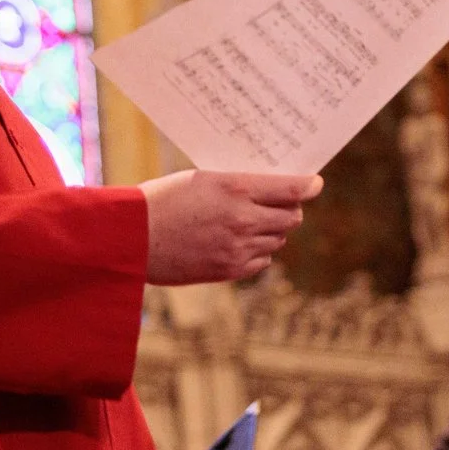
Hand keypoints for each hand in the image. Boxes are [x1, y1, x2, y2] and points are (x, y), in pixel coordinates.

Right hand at [141, 170, 322, 284]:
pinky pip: (262, 260)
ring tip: (251, 220)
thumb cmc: (163, 200)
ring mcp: (237, 248)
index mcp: (234, 188)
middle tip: (280, 202)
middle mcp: (242, 219)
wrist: (132, 240)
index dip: (308, 185)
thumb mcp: (201, 179)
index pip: (289, 188)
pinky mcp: (229, 271)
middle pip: (291, 217)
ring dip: (272, 229)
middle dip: (290, 208)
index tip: (316, 183)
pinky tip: (240, 241)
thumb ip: (238, 183)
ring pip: (278, 239)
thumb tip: (270, 188)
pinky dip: (258, 250)